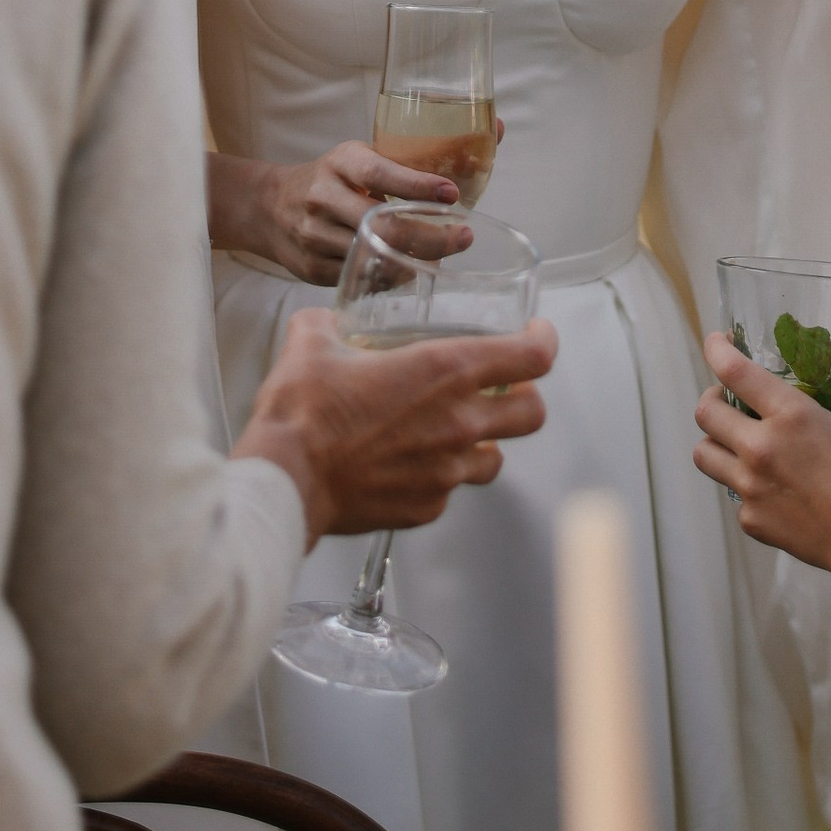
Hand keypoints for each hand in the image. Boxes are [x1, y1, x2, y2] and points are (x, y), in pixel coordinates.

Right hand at [211, 143, 469, 285]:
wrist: (270, 206)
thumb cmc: (334, 178)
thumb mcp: (361, 156)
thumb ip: (414, 155)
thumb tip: (499, 129)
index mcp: (340, 162)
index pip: (380, 172)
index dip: (416, 185)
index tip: (452, 194)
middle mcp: (323, 196)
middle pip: (382, 223)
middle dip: (430, 235)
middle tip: (464, 237)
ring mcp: (314, 236)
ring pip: (373, 254)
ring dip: (414, 260)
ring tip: (444, 256)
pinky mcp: (311, 268)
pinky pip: (360, 277)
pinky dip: (390, 277)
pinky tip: (410, 271)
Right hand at [237, 304, 557, 542]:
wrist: (286, 479)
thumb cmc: (303, 412)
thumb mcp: (313, 344)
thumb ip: (327, 325)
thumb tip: (323, 323)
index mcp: (445, 371)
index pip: (532, 356)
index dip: (544, 341)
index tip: (537, 334)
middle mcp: (459, 423)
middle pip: (533, 413)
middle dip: (526, 397)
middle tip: (506, 387)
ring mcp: (447, 472)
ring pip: (495, 458)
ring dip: (484, 442)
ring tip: (455, 431)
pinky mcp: (427, 507)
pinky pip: (450, 490)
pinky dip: (440, 476)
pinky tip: (411, 464)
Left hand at [691, 336, 830, 614]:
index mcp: (791, 415)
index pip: (734, 371)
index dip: (717, 350)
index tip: (717, 342)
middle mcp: (760, 447)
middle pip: (705, 412)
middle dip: (712, 399)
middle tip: (727, 400)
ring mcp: (750, 487)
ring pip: (704, 454)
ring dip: (715, 443)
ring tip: (734, 443)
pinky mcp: (751, 519)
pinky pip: (734, 496)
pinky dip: (745, 488)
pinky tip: (769, 490)